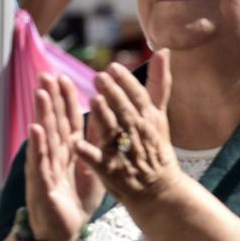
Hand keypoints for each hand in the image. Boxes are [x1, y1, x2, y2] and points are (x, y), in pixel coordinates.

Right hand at [23, 74, 103, 240]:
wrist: (65, 231)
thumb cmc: (76, 198)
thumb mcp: (92, 166)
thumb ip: (95, 143)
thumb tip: (105, 118)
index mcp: (67, 150)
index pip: (66, 120)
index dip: (65, 99)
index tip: (63, 76)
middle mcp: (53, 155)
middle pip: (53, 122)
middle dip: (50, 99)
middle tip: (46, 74)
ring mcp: (45, 168)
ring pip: (44, 137)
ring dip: (42, 114)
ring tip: (41, 93)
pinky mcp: (41, 184)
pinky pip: (40, 163)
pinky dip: (38, 146)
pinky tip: (35, 130)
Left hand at [73, 50, 181, 206]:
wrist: (159, 189)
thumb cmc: (156, 148)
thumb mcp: (159, 115)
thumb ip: (158, 84)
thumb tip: (162, 51)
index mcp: (148, 119)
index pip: (138, 97)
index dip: (126, 83)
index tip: (113, 68)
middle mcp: (138, 135)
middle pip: (126, 111)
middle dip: (114, 95)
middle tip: (99, 77)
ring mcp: (125, 154)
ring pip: (114, 133)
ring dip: (105, 118)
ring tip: (93, 100)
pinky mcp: (112, 172)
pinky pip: (99, 161)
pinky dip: (89, 154)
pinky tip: (76, 145)